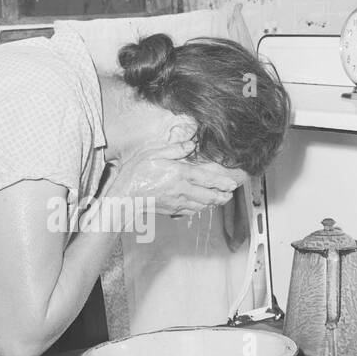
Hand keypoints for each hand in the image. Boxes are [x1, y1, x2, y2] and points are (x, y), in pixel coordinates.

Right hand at [110, 140, 245, 217]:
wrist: (124, 196)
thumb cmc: (136, 173)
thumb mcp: (153, 153)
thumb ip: (174, 149)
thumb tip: (190, 144)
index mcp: (179, 174)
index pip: (207, 179)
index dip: (222, 183)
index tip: (232, 184)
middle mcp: (182, 190)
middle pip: (209, 196)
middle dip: (222, 196)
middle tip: (230, 194)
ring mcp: (177, 202)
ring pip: (202, 205)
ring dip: (213, 203)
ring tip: (220, 199)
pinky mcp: (172, 210)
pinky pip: (191, 211)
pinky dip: (200, 208)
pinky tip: (201, 205)